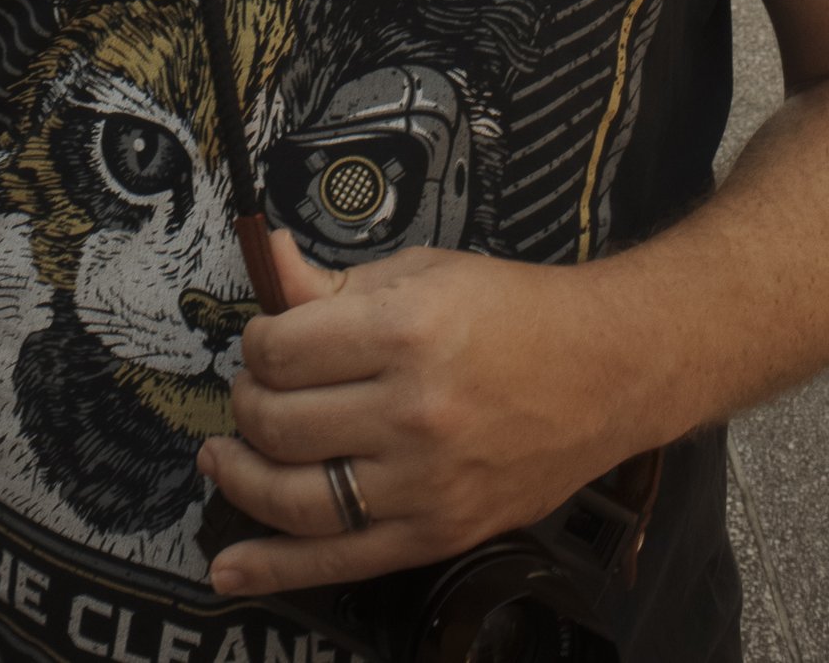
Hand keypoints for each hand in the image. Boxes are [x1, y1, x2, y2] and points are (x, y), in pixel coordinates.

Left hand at [201, 229, 635, 599]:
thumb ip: (332, 282)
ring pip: (295, 499)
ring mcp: (425, 483)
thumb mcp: (422, 272)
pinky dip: (274, 569)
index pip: (283, 349)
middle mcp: (413, 412)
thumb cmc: (514, 312)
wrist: (604, 372)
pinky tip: (229, 567)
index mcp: (406, 331)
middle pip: (280, 424)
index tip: (265, 341)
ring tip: (224, 457)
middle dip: (246, 406)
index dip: (256, 343)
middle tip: (253, 391)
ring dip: (242, 478)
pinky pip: (339, 561)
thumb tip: (267, 259)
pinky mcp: (437, 534)